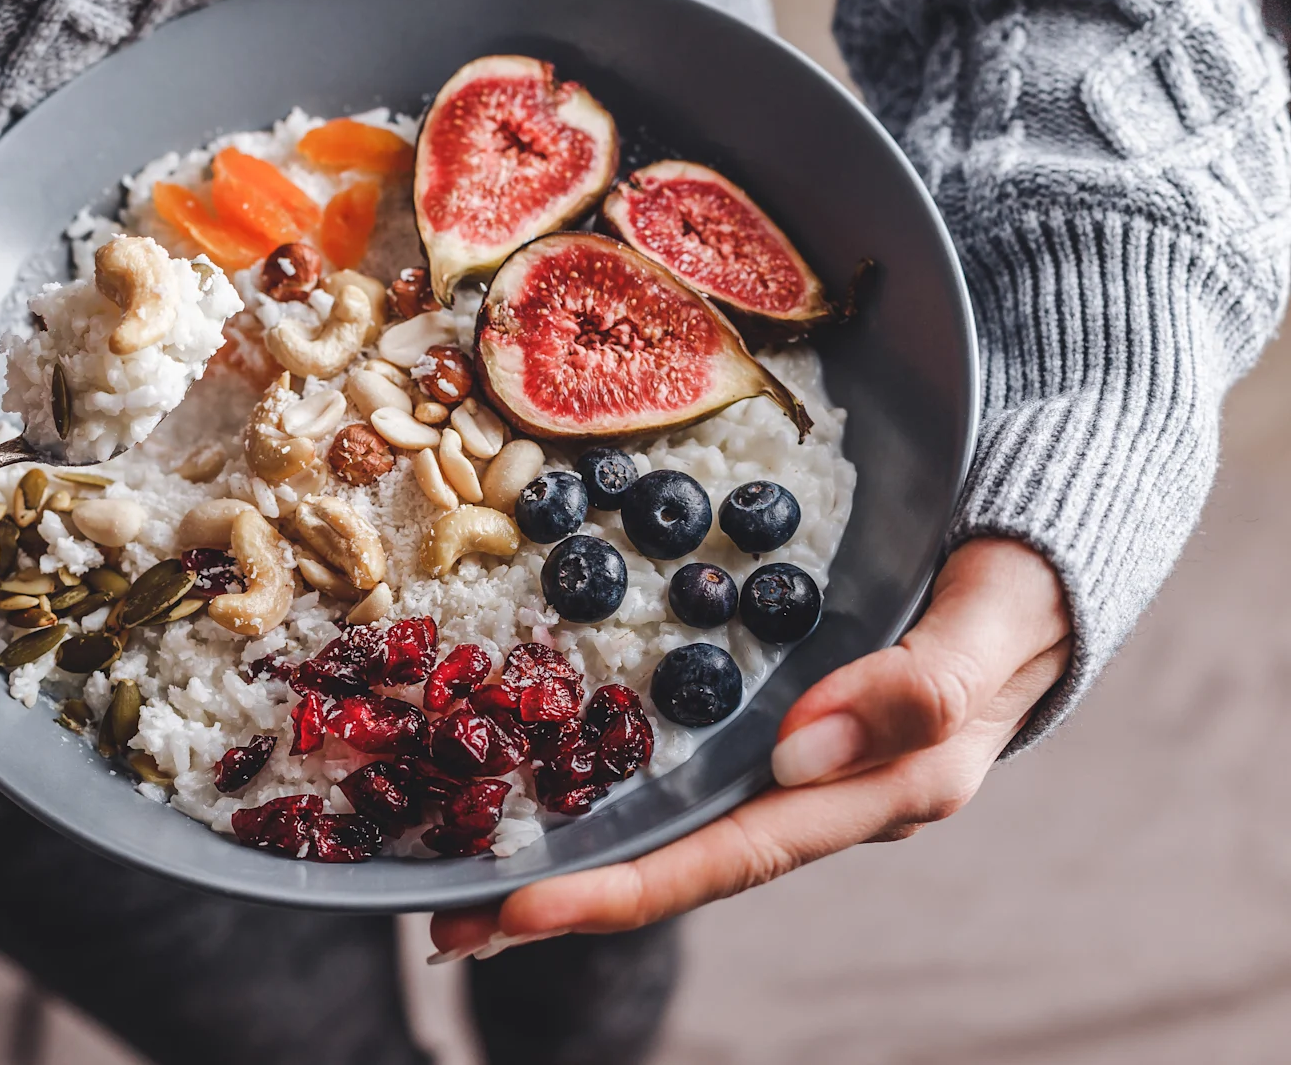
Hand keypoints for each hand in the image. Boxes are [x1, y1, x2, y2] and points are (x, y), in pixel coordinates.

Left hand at [430, 538, 1070, 959]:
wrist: (1039, 563)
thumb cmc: (1025, 591)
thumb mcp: (994, 623)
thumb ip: (921, 686)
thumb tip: (801, 751)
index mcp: (879, 792)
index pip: (731, 856)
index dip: (624, 889)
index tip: (521, 909)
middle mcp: (823, 796)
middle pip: (680, 862)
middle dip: (564, 898)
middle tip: (448, 925)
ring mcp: (796, 761)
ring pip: (671, 822)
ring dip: (571, 851)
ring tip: (461, 874)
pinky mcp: (776, 722)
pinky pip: (684, 764)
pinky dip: (608, 783)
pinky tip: (541, 775)